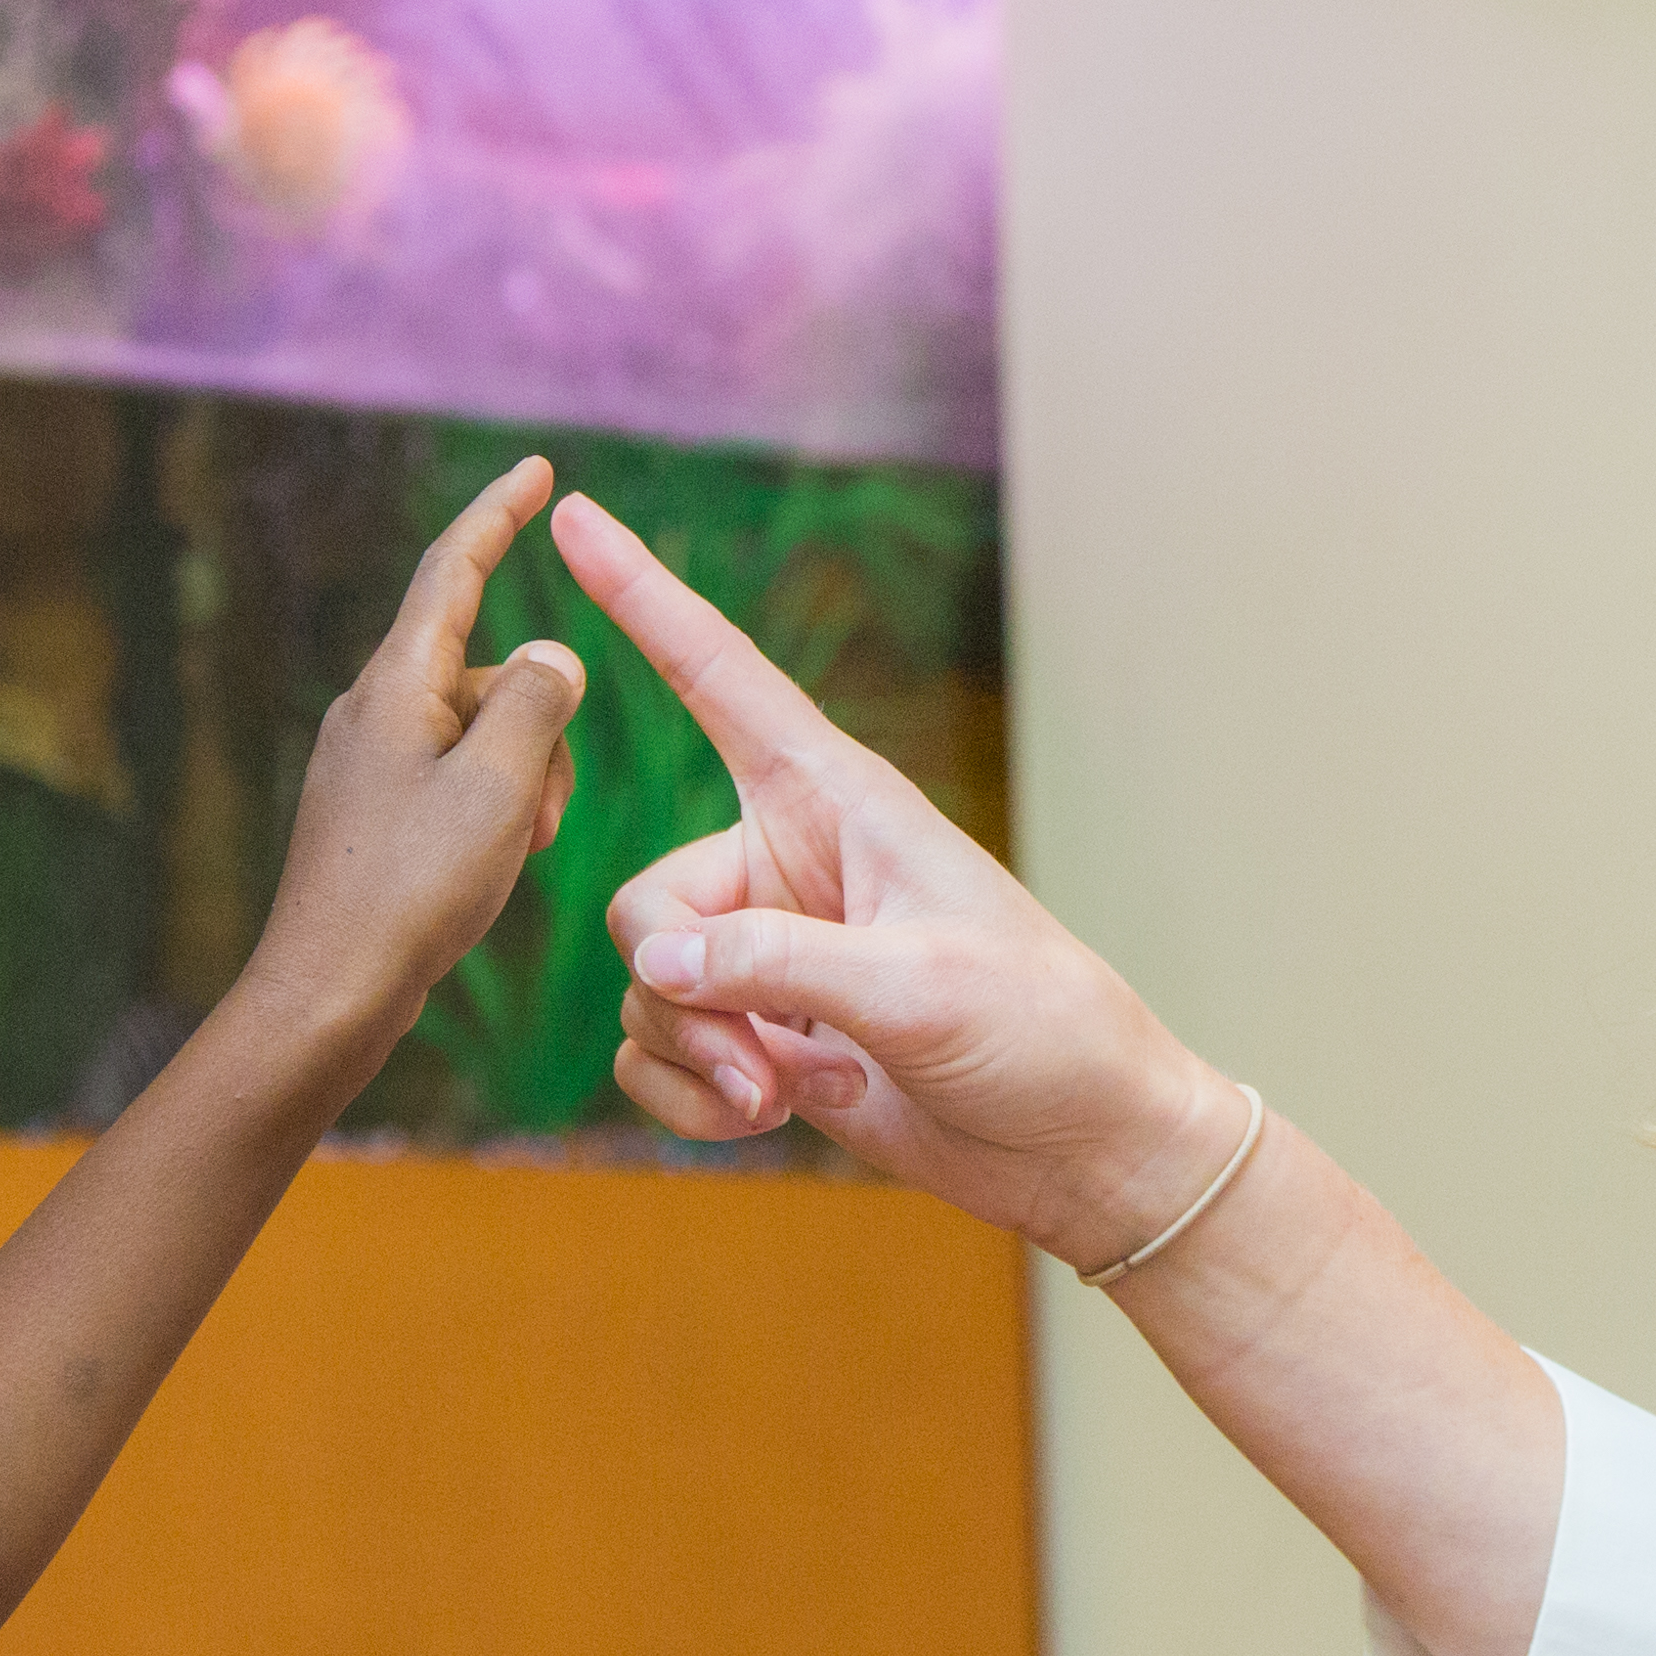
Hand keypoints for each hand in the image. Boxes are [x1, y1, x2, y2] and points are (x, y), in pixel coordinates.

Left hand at [238, 460, 588, 1078]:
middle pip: (489, 674)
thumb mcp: (500, 784)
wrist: (327, 994)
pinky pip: (458, 783)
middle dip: (540, 726)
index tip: (537, 471)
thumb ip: (537, 700)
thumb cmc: (411, 889)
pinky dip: (493, 815)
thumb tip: (548, 657)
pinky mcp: (372, 814)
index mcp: (396, 684)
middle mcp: (372, 710)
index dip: (499, 514)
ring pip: (483, 736)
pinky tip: (485, 875)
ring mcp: (368, 764)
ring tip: (510, 856)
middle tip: (537, 817)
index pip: (453, 570)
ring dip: (522, 783)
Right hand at [548, 489, 1230, 1265]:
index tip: (575, 512)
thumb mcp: (917, 986)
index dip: (643, 598)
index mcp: (836, 802)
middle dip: (683, 994)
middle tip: (763, 1060)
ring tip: (784, 1094)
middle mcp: (788, 863)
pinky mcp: (762, 1031)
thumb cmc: (1036, 1028)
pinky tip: (767, 1118)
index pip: (718, 677)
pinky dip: (692, 1097)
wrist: (1080, 1143)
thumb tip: (652, 962)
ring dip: (697, 1057)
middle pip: (647, 904)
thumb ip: (775, 962)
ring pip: (649, 987)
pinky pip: (660, 1051)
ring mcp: (771, 953)